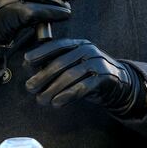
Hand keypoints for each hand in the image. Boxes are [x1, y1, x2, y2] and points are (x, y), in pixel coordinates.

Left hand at [24, 39, 146, 115]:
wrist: (120, 83)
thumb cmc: (89, 74)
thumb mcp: (73, 64)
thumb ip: (55, 63)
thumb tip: (29, 66)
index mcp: (78, 44)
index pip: (57, 45)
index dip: (41, 52)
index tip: (26, 61)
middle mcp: (87, 50)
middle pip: (61, 62)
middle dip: (43, 76)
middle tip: (30, 87)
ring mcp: (97, 63)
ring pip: (70, 75)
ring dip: (53, 89)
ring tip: (42, 99)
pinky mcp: (104, 78)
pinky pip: (83, 87)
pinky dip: (67, 95)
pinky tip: (57, 103)